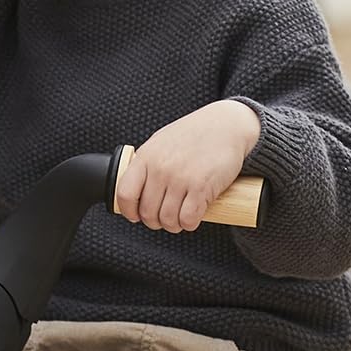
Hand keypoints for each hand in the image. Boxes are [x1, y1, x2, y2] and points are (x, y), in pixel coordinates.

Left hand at [114, 101, 262, 231]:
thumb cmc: (194, 134)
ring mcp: (181, 178)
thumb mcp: (160, 142)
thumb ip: (146, 164)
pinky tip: (193, 216)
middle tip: (164, 218)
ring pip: (168, 219)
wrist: (226, 124)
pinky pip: (188, 219)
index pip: (125, 194)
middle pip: (147, 212)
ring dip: (174, 225)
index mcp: (146, 157)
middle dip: (155, 221)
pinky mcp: (202, 187)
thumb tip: (135, 188)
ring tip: (179, 218)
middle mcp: (161, 169)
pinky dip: (189, 224)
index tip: (136, 216)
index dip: (129, 211)